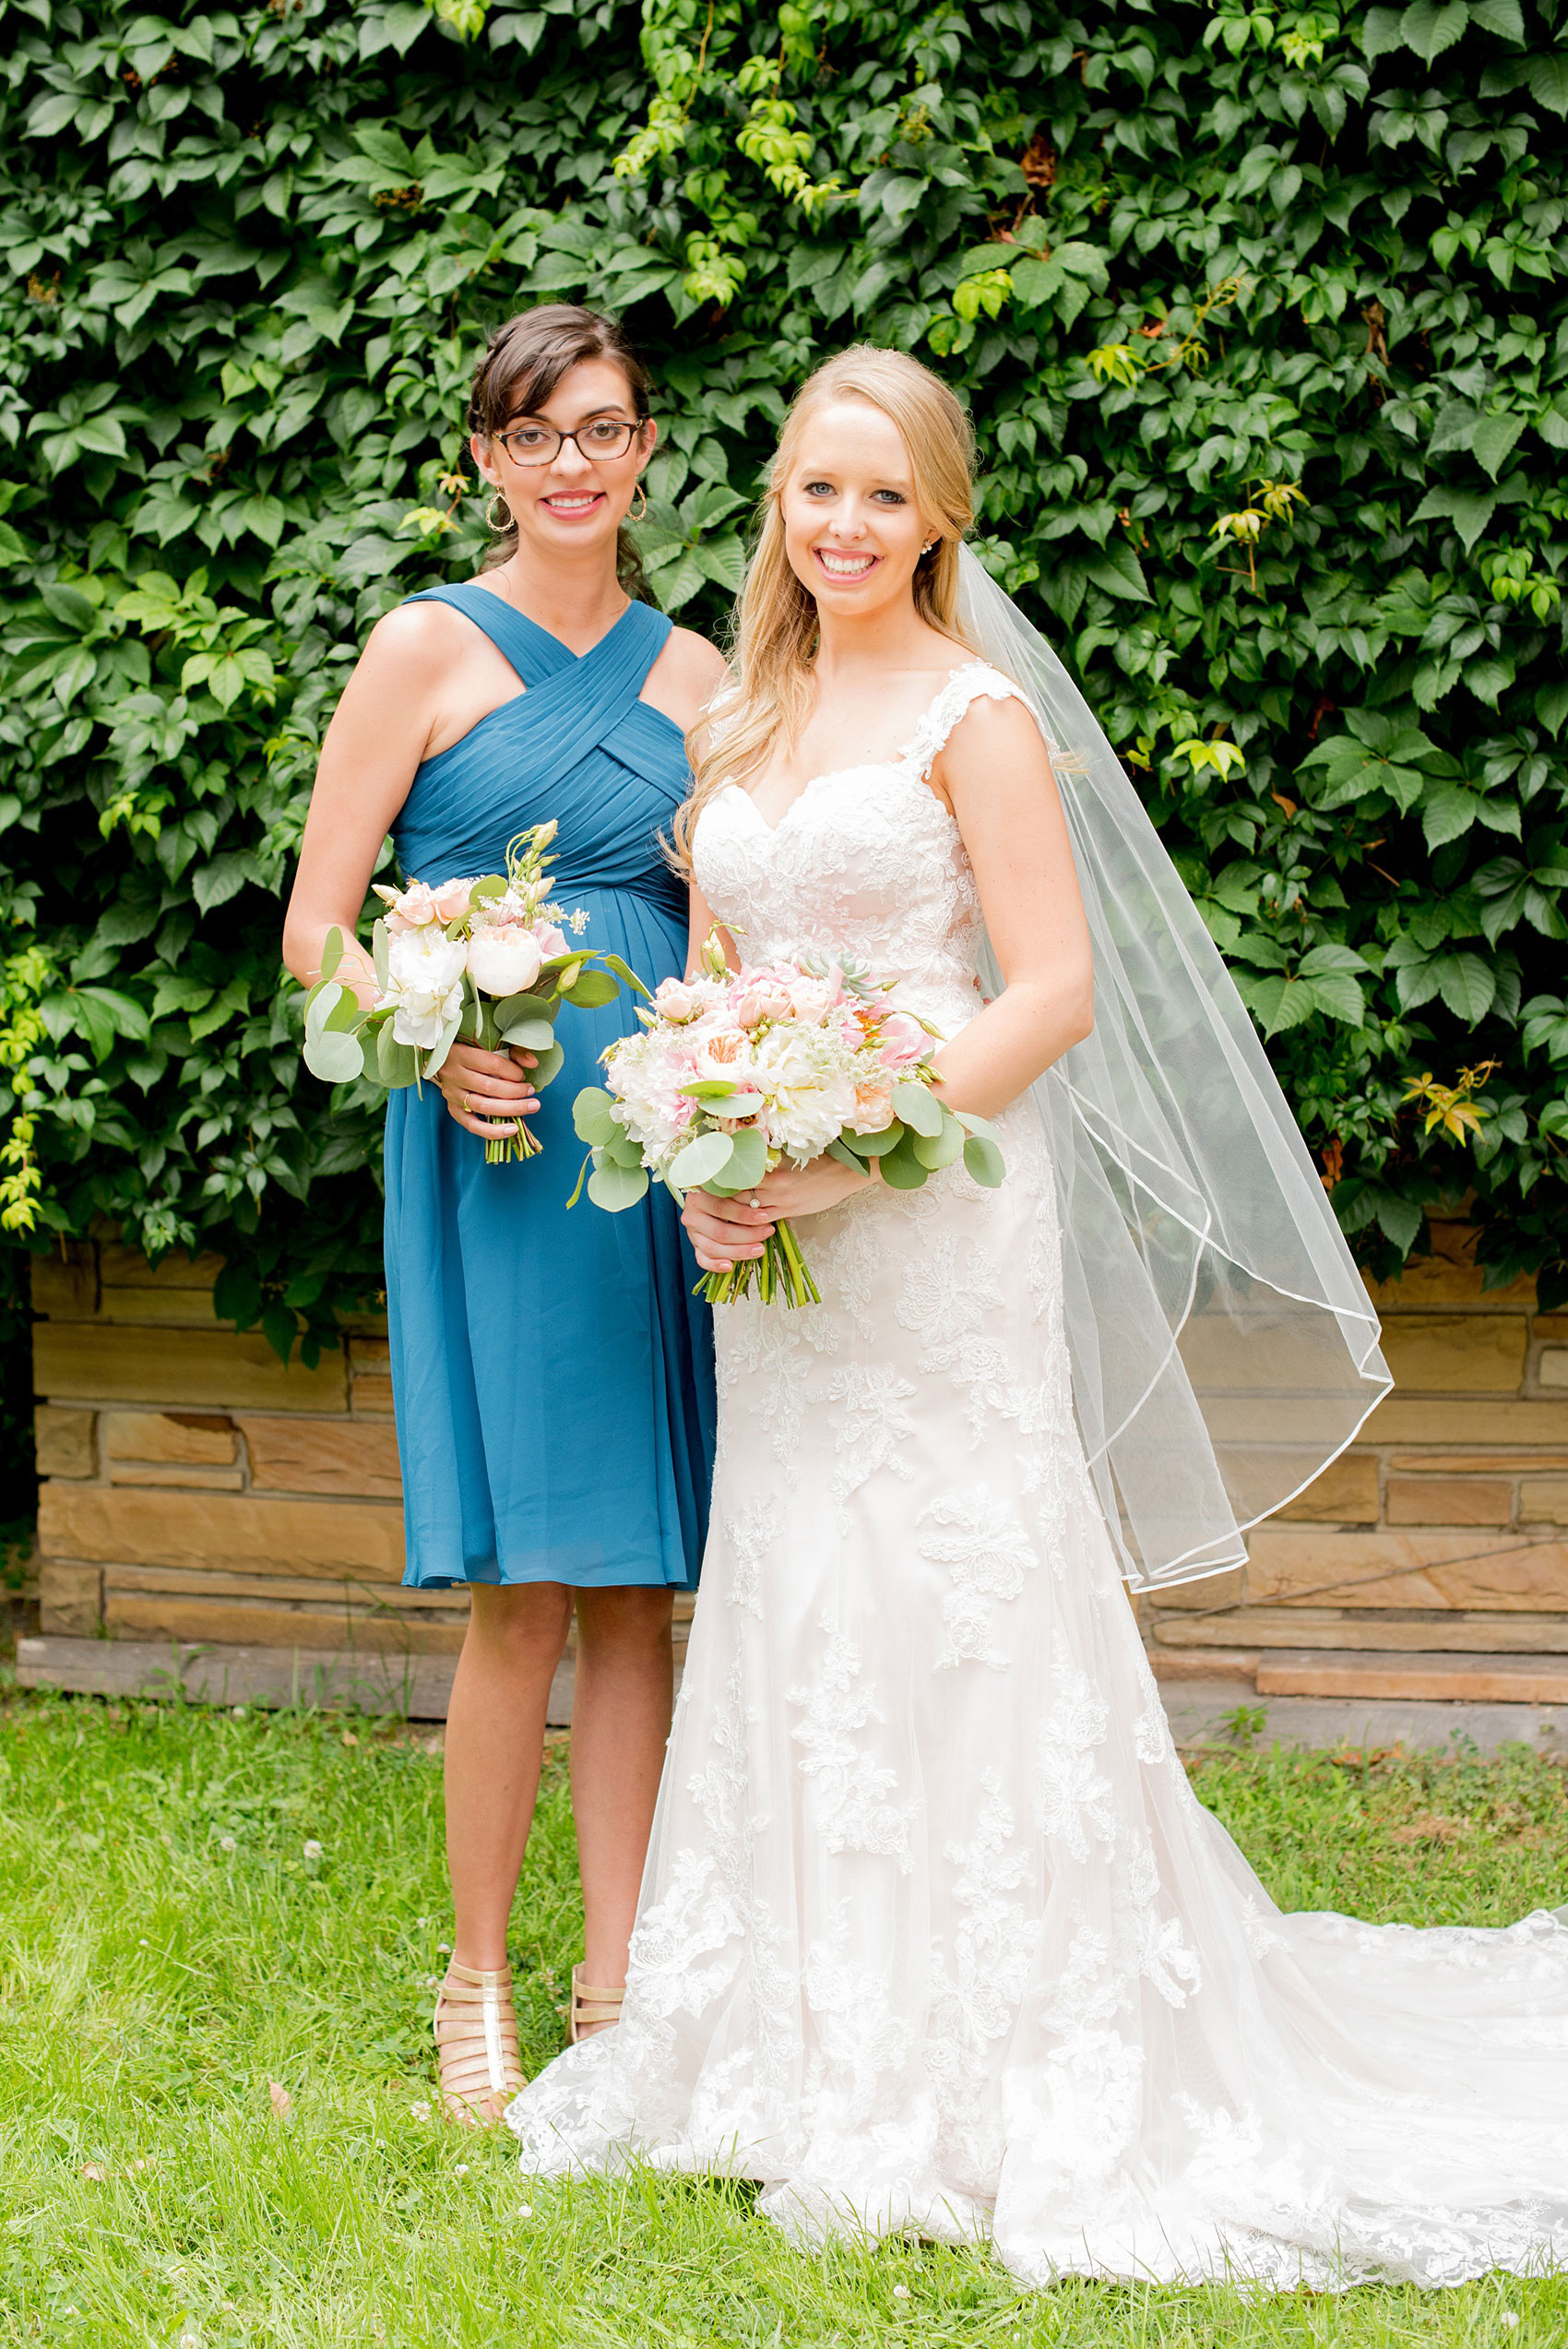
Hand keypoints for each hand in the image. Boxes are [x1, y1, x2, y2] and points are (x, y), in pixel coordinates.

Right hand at [435, 1040, 537, 1140]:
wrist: (444, 1062)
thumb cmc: (472, 1052)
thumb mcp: (490, 1045)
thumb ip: (513, 1052)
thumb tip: (532, 1063)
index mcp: (462, 1053)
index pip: (492, 1064)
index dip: (513, 1072)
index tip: (524, 1076)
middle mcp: (454, 1074)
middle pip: (488, 1087)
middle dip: (516, 1092)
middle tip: (532, 1093)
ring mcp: (451, 1094)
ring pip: (482, 1106)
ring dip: (510, 1109)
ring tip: (530, 1107)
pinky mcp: (452, 1109)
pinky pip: (472, 1125)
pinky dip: (493, 1131)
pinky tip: (512, 1130)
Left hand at [681, 1154, 869, 1273]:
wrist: (845, 1174)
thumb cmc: (817, 1160)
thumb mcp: (789, 1156)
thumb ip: (764, 1161)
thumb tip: (737, 1161)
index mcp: (770, 1166)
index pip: (734, 1173)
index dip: (715, 1177)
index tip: (699, 1177)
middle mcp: (774, 1185)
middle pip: (735, 1194)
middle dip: (716, 1197)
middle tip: (697, 1196)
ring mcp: (782, 1201)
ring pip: (746, 1210)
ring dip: (729, 1213)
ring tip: (713, 1211)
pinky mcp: (790, 1212)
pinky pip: (762, 1220)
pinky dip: (748, 1222)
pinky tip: (738, 1222)